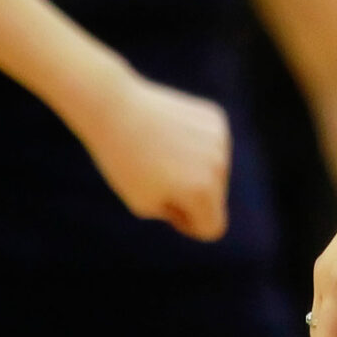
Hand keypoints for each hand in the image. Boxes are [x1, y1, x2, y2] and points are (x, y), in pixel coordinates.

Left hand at [80, 66, 232, 241]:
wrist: (115, 108)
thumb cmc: (124, 162)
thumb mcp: (145, 204)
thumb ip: (179, 213)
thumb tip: (202, 206)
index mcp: (202, 192)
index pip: (213, 228)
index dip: (190, 227)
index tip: (168, 213)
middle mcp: (219, 166)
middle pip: (215, 199)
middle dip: (193, 196)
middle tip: (158, 179)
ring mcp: (221, 139)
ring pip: (216, 171)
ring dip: (195, 170)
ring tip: (162, 154)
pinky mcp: (216, 119)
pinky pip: (213, 146)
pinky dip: (196, 147)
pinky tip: (171, 135)